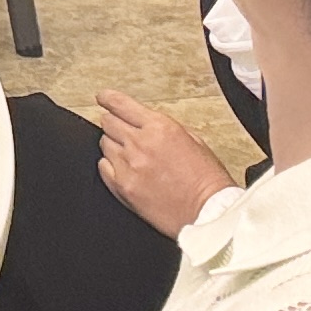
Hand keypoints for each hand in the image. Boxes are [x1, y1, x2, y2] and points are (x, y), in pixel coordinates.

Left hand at [89, 91, 237, 238]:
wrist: (208, 213)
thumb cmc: (207, 181)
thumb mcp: (194, 141)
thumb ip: (163, 128)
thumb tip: (145, 124)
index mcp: (160, 128)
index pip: (120, 104)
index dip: (108, 99)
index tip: (103, 98)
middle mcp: (140, 144)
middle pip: (108, 122)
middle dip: (113, 123)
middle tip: (121, 131)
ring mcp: (128, 166)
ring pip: (104, 144)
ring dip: (114, 146)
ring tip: (132, 157)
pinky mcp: (122, 187)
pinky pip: (102, 167)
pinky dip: (110, 165)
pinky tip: (125, 170)